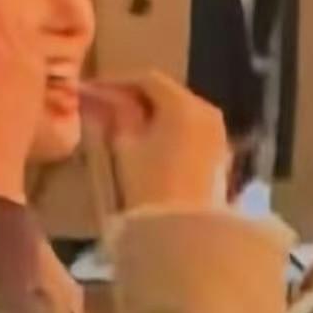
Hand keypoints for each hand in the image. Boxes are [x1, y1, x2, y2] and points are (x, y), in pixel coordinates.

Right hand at [83, 72, 227, 210]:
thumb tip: (107, 97)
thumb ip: (118, 114)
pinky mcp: (219, 156)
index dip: (116, 82)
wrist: (186, 233)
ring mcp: (218, 134)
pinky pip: (191, 132)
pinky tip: (149, 145)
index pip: (147, 79)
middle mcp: (207, 111)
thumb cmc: (150, 186)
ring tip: (125, 128)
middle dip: (136, 98)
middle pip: (167, 94)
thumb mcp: (126, 146)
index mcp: (184, 104)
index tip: (92, 92)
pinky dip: (169, 132)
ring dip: (154, 116)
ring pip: (180, 113)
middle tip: (106, 108)